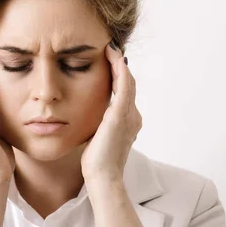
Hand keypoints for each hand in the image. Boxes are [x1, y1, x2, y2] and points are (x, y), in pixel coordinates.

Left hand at [80, 41, 141, 181]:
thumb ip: (99, 125)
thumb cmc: (97, 163)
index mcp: (129, 122)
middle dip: (119, 66)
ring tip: (110, 49)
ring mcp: (129, 115)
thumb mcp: (98, 138)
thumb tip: (92, 117)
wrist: (102, 177)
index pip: (124, 92)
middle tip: (110, 50)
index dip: (118, 76)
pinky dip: (119, 69)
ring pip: (128, 81)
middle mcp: (133, 116)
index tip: (109, 62)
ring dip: (119, 63)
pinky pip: (124, 85)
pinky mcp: (121, 115)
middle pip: (128, 84)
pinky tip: (113, 57)